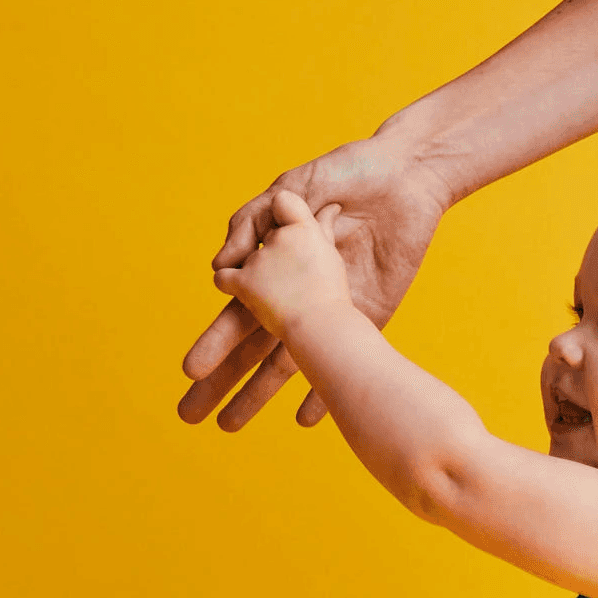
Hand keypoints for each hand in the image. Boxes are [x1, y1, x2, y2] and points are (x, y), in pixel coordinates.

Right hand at [181, 133, 449, 430]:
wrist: (408, 176)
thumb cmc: (347, 172)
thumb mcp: (292, 189)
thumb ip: (253, 222)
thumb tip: (220, 268)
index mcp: (277, 265)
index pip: (237, 314)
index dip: (214, 342)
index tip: (190, 369)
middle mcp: (301, 293)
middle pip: (254, 347)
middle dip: (223, 380)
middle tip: (191, 413)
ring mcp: (336, 307)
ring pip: (293, 362)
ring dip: (260, 395)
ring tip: (230, 424)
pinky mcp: (371, 312)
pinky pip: (348, 356)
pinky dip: (327, 389)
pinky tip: (305, 419)